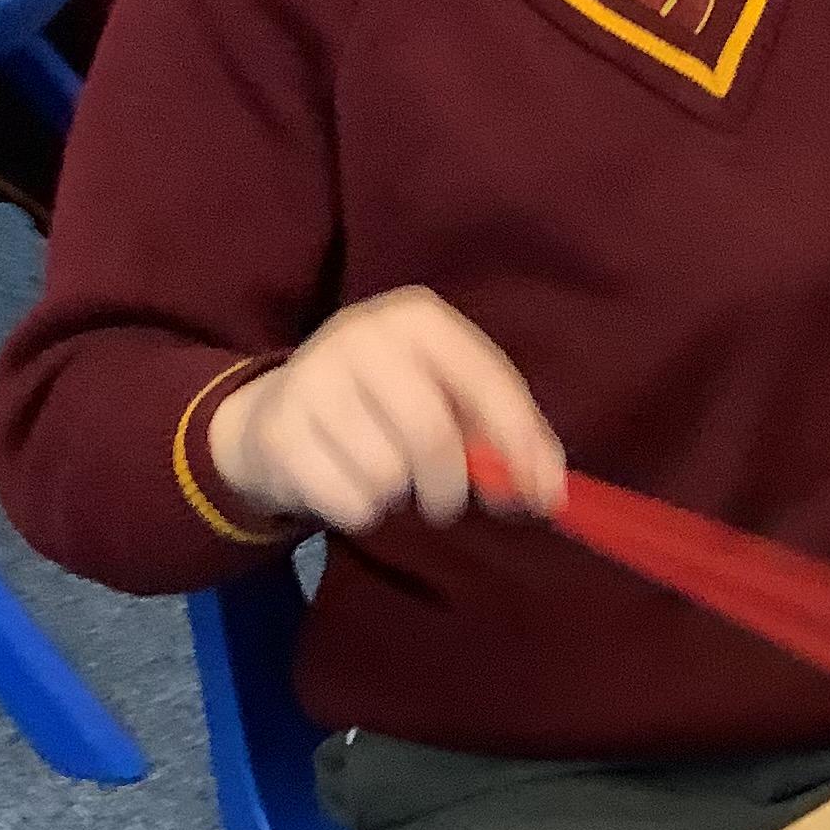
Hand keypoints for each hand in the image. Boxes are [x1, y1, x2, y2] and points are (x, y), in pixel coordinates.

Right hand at [207, 287, 564, 532]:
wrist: (278, 414)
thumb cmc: (385, 406)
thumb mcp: (447, 399)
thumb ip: (506, 436)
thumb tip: (550, 489)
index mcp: (417, 318)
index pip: (486, 381)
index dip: (520, 444)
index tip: (541, 496)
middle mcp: (361, 334)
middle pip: (431, 436)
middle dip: (450, 487)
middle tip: (444, 502)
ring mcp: (312, 378)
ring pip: (388, 476)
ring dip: (398, 497)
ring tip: (382, 476)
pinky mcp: (279, 431)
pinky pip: (349, 502)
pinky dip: (360, 511)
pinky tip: (344, 483)